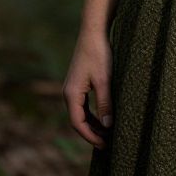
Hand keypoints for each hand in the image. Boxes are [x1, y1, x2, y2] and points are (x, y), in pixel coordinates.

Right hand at [63, 28, 113, 149]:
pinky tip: (102, 118)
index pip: (78, 123)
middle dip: (91, 133)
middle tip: (107, 143)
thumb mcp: (104, 80)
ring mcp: (72, 87)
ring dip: (92, 124)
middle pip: (77, 120)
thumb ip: (105, 103)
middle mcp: (68, 92)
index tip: (104, 144)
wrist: (93, 32)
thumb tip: (107, 126)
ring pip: (80, 113)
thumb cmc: (99, 54)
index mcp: (71, 94)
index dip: (90, 136)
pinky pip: (82, 104)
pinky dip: (91, 114)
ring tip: (106, 134)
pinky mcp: (78, 83)